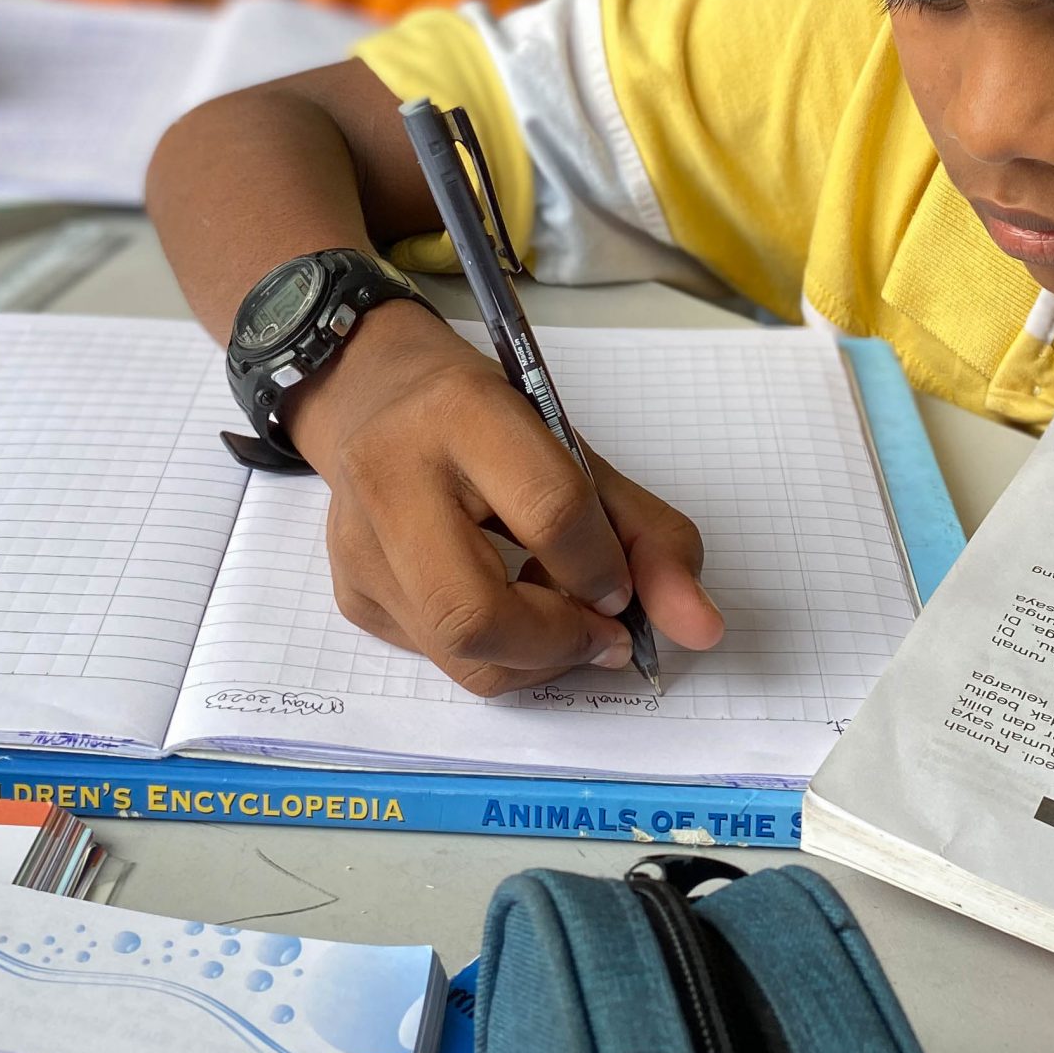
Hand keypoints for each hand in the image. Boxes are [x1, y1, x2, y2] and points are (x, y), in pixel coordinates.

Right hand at [288, 301, 724, 694]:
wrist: (372, 393)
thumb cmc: (484, 419)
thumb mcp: (573, 450)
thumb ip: (649, 537)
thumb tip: (703, 629)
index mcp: (463, 414)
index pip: (549, 512)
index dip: (604, 568)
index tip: (623, 586)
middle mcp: (393, 477)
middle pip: (476, 615)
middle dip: (560, 644)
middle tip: (600, 633)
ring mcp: (359, 544)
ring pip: (457, 655)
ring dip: (534, 659)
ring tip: (557, 615)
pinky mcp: (350, 592)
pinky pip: (437, 657)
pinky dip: (493, 652)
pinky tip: (503, 602)